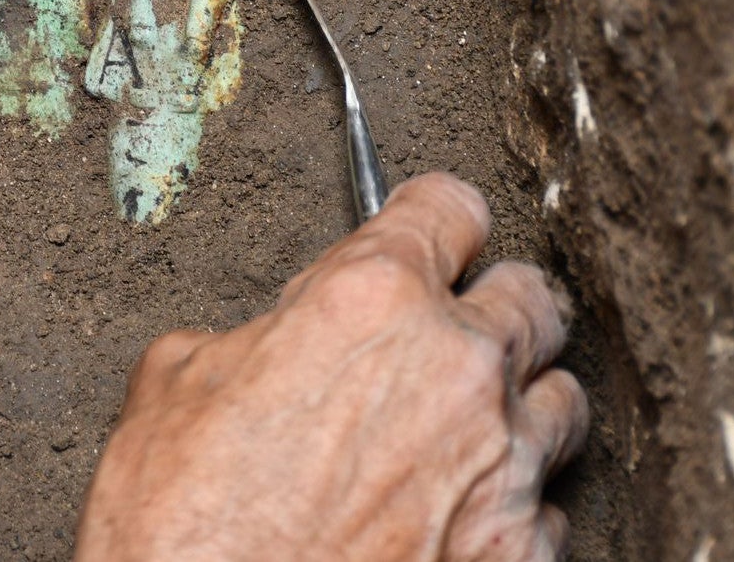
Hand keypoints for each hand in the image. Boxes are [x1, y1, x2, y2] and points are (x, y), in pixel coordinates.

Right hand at [76, 174, 586, 560]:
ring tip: (466, 427)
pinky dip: (509, 508)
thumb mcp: (173, 386)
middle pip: (531, 296)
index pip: (449, 207)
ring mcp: (501, 464)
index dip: (430, 220)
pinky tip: (457, 516)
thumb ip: (252, 337)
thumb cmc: (185, 526)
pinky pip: (547, 510)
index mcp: (371, 299)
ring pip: (560, 400)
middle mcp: (455, 367)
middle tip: (449, 332)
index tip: (427, 234)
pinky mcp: (517, 552)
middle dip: (493, 306)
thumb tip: (268, 347)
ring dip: (517, 404)